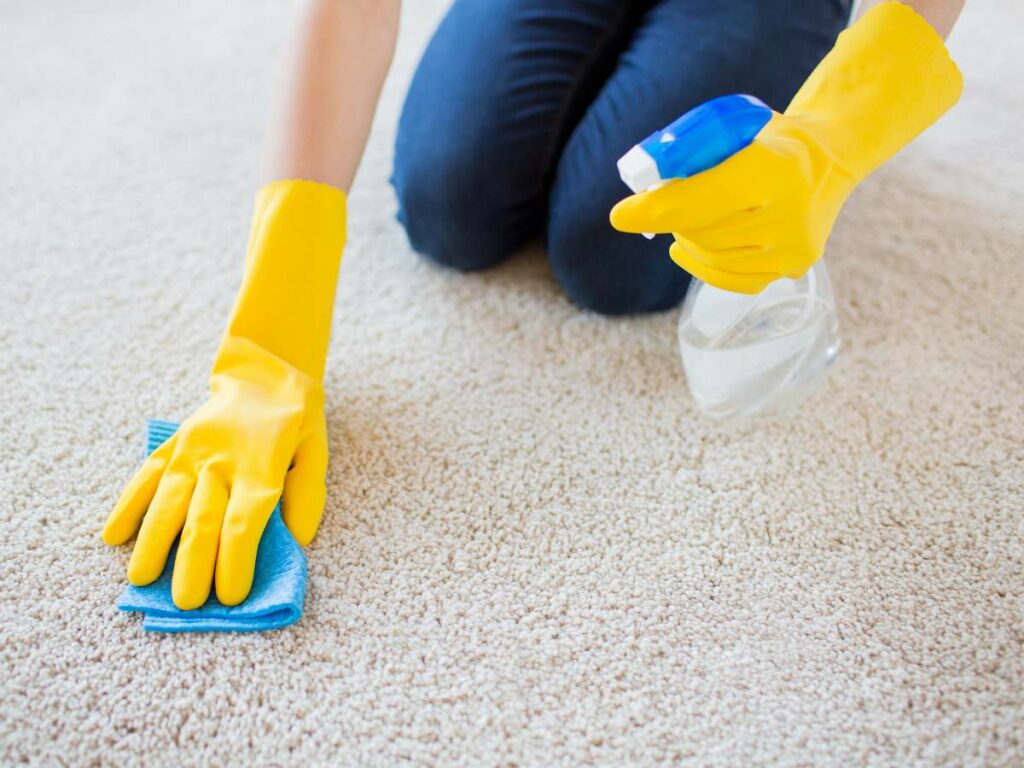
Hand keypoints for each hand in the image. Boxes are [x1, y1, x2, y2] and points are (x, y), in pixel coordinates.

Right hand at [103, 179, 345, 609]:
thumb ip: (307, 496)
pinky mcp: (174, 442)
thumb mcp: (316, 451)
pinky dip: (129, 503)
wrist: (265, 365)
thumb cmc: (297, 417)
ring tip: (142, 579)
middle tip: (187, 603)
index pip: (244, 523)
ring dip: (153, 542)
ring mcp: (193, 449)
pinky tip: (114, 534)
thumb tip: (297, 543)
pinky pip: (146, 474)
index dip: (236, 562)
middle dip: (193, 564)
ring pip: (168, 500)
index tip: (230, 596)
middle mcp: (223, 458)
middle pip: (203, 519)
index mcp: (262, 465)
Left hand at [611, 113, 853, 293]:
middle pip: (700, 233)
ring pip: (712, 258)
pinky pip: (733, 279)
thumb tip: (642, 195)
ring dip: (689, 239)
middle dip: (673, 219)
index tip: (621, 216)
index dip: (653, 211)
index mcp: (769, 167)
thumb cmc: (766, 139)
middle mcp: (787, 211)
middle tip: (667, 204)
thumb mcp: (730, 127)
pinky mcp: (795, 267)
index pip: (696, 201)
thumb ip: (688, 157)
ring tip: (690, 219)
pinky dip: (704, 266)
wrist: (830, 157)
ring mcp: (793, 246)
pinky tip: (688, 250)